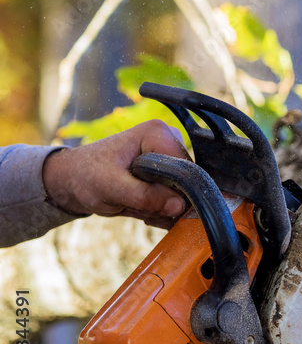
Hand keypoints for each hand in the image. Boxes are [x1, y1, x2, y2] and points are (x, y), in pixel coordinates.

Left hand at [43, 120, 190, 228]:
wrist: (71, 181)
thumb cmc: (85, 176)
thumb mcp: (112, 188)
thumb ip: (146, 196)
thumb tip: (179, 206)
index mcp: (158, 133)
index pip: (187, 168)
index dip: (175, 192)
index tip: (152, 206)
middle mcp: (170, 141)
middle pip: (188, 183)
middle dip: (166, 203)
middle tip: (138, 206)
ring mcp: (171, 157)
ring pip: (184, 195)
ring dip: (162, 209)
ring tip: (135, 205)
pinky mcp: (169, 172)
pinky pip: (177, 199)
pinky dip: (161, 210)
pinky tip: (142, 208)